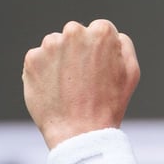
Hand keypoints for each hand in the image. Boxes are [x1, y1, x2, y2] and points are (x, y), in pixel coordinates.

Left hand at [22, 19, 140, 148]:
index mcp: (101, 31)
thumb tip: (111, 35)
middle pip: (75, 35)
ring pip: (56, 46)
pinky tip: (54, 89)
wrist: (80, 132)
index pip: (99, 30)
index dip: (100, 51)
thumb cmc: (110, 104)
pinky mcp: (32, 59)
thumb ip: (123, 44)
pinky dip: (44, 71)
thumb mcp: (131, 71)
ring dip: (60, 60)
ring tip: (69, 87)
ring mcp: (50, 45)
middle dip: (78, 51)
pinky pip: (39, 59)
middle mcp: (74, 32)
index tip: (98, 69)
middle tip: (83, 79)